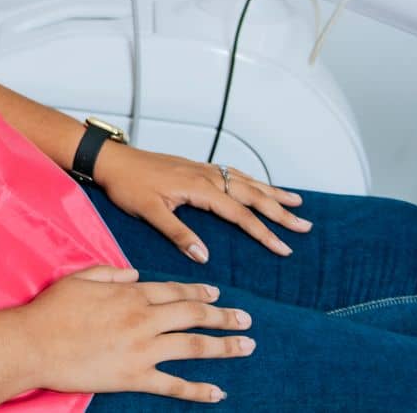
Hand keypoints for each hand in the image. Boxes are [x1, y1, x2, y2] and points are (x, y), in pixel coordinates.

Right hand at [20, 265, 253, 402]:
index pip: (174, 291)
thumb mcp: (79, 278)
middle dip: (222, 316)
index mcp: (129, 294)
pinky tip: (218, 392)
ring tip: (246, 345)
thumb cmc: (51, 309)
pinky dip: (198, 390)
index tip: (215, 292)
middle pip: (192, 315)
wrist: (34, 343)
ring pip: (193, 346)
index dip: (197, 291)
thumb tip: (136, 275)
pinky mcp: (135, 377)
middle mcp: (143, 319)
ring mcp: (142, 349)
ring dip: (224, 346)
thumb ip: (110, 273)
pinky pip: (174, 385)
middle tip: (246, 319)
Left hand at [93, 144, 311, 262]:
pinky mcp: (194, 166)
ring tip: (296, 201)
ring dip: (271, 192)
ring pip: (245, 180)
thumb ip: (179, 234)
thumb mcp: (150, 212)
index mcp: (199, 188)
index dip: (264, 232)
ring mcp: (201, 168)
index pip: (240, 214)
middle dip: (280, 211)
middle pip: (251, 194)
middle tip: (305, 226)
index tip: (284, 248)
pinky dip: (250, 179)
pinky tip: (257, 185)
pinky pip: (231, 172)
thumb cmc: (127, 185)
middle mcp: (205, 175)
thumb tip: (205, 257)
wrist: (110, 159)